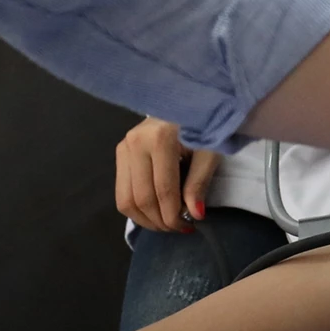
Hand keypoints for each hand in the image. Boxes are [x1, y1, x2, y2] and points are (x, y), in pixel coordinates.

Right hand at [115, 117, 220, 232]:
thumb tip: (194, 215)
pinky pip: (121, 191)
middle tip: (178, 229)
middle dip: (160, 221)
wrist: (185, 101)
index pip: (163, 190)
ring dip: (145, 220)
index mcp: (159, 139)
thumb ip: (199, 182)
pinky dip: (136, 208)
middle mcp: (134, 143)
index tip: (189, 227)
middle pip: (140, 198)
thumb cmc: (203, 124)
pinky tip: (154, 212)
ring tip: (166, 224)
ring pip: (125, 199)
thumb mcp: (210, 151)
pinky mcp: (120, 151)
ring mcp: (123, 147)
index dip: (174, 215)